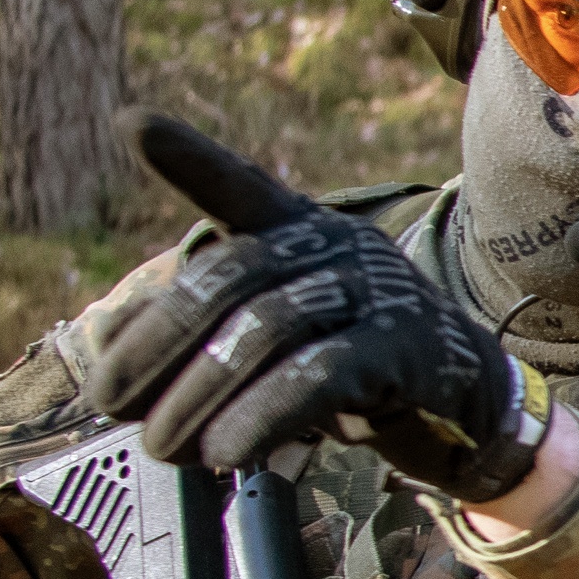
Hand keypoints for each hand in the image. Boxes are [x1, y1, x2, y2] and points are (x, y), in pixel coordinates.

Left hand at [81, 112, 542, 501]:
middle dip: (157, 347)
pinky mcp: (404, 351)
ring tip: (165, 444)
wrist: (465, 407)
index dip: (188, 158)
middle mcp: (338, 248)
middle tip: (113, 406)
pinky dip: (258, 418)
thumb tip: (113, 364)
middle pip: (230, 278)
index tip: (130, 126)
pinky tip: (226, 452)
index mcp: (300, 232)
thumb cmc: (353, 366)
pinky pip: (317, 377)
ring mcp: (377, 294)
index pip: (238, 188)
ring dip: (198, 397)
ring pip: (266, 330)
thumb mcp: (278, 337)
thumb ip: (203, 337)